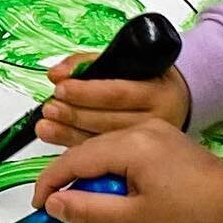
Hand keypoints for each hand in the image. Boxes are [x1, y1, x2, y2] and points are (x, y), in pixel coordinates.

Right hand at [32, 121, 222, 222]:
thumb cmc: (190, 217)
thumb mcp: (133, 220)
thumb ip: (87, 211)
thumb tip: (52, 204)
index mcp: (130, 145)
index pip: (73, 160)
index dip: (49, 184)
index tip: (38, 208)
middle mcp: (139, 129)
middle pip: (85, 151)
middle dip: (66, 180)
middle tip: (57, 212)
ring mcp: (152, 131)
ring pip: (102, 150)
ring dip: (87, 176)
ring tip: (84, 205)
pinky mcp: (161, 140)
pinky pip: (120, 151)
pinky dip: (107, 171)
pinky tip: (109, 194)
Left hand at [36, 50, 190, 148]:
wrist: (177, 102)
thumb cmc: (148, 79)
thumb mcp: (129, 62)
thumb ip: (90, 64)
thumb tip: (57, 73)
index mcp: (159, 92)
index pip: (118, 93)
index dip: (86, 92)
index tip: (61, 88)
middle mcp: (158, 120)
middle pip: (108, 120)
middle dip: (73, 114)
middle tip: (50, 108)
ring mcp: (148, 144)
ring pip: (103, 140)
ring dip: (68, 132)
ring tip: (45, 125)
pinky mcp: (135, 160)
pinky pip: (101, 156)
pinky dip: (75, 146)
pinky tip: (57, 138)